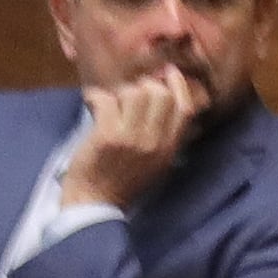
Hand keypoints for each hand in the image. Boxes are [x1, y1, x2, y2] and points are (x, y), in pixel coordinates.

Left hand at [60, 71, 202, 208]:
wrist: (94, 205)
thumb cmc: (122, 183)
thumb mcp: (156, 164)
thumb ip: (165, 136)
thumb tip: (167, 98)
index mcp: (169, 149)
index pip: (185, 107)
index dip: (178, 85)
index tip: (168, 72)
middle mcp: (155, 143)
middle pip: (160, 94)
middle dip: (143, 87)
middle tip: (127, 96)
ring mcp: (131, 138)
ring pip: (134, 92)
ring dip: (119, 93)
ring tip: (109, 105)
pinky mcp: (107, 136)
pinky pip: (106, 99)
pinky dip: (95, 96)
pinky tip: (91, 102)